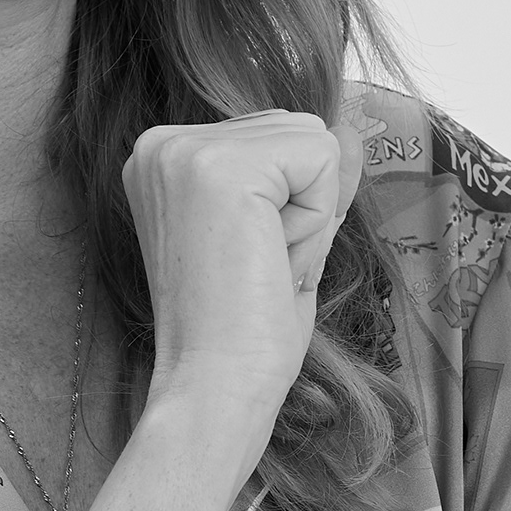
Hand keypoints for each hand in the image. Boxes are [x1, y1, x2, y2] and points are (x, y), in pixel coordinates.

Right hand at [69, 107, 364, 510]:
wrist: (213, 390)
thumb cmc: (241, 332)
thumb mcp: (274, 230)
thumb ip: (299, 174)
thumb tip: (350, 120)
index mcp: (162, 158)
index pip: (275, 137)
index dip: (288, 207)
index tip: (246, 263)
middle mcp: (160, 142)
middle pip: (297, 130)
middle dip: (303, 206)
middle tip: (257, 270)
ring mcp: (183, 150)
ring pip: (314, 142)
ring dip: (309, 215)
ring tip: (260, 267)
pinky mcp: (220, 167)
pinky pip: (322, 158)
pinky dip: (315, 221)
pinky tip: (268, 262)